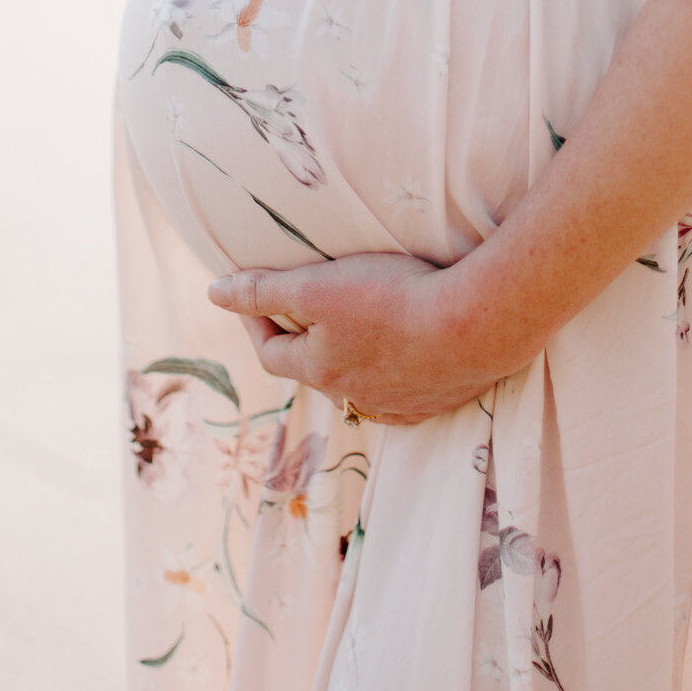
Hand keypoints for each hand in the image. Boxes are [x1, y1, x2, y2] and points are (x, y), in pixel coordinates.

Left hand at [206, 253, 520, 422]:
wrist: (477, 325)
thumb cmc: (393, 299)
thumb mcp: (317, 287)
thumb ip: (264, 289)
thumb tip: (214, 291)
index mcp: (320, 370)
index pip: (270, 352)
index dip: (255, 321)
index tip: (253, 293)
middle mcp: (355, 395)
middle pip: (315, 370)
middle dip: (303, 339)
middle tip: (305, 305)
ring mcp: (401, 402)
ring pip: (359, 385)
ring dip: (349, 359)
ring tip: (354, 327)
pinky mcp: (440, 398)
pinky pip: (404, 393)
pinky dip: (392, 374)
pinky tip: (403, 356)